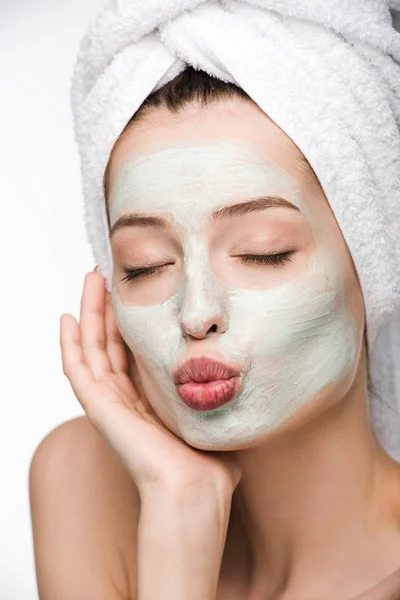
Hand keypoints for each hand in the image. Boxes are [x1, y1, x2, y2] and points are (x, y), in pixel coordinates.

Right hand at [60, 270, 241, 500]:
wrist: (195, 489)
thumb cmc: (210, 463)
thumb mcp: (215, 417)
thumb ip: (220, 400)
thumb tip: (241, 385)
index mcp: (150, 399)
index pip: (133, 351)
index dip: (130, 321)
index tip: (136, 290)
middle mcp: (126, 398)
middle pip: (109, 343)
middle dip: (107, 307)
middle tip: (106, 274)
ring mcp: (110, 402)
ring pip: (92, 348)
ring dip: (89, 313)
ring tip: (91, 280)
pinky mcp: (99, 407)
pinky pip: (77, 369)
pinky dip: (69, 344)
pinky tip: (68, 317)